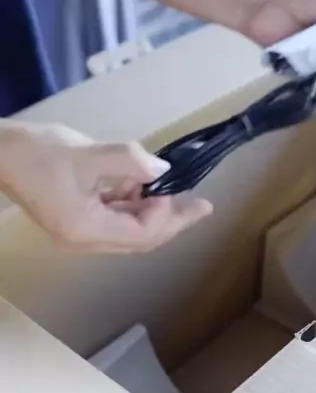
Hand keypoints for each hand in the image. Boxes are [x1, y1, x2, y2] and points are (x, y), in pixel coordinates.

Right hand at [0, 124, 211, 253]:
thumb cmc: (37, 152)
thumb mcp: (86, 152)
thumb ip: (128, 162)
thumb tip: (163, 171)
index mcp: (86, 230)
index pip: (141, 234)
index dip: (166, 215)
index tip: (180, 190)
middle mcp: (84, 239)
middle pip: (139, 239)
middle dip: (172, 222)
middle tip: (202, 207)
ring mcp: (78, 231)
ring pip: (128, 230)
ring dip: (154, 213)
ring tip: (180, 194)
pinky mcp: (75, 218)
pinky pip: (114, 218)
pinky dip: (134, 204)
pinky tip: (146, 187)